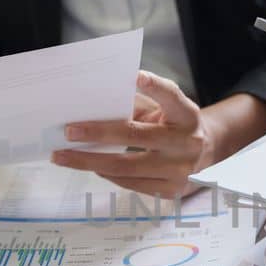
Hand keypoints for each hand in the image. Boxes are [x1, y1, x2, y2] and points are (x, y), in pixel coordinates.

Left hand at [52, 71, 214, 196]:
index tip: (135, 75)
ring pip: (126, 167)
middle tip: (69, 131)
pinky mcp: (171, 190)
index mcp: (186, 115)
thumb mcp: (162, 109)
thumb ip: (135, 105)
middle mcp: (187, 142)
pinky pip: (130, 183)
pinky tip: (90, 166)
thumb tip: (92, 108)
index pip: (171, 96)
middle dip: (97, 133)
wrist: (202, 154)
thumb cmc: (171, 124)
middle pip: (136, 136)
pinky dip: (106, 174)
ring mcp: (180, 169)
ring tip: (63, 156)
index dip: (155, 86)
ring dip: (90, 161)